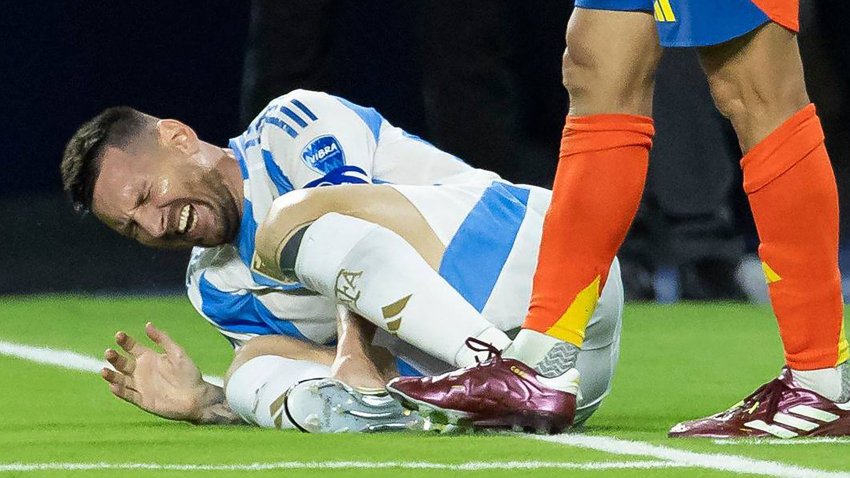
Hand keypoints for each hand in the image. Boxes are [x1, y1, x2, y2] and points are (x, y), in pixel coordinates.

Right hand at [101, 322, 217, 422]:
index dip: (124, 341)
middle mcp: (142, 371)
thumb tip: (147, 324)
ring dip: (111, 376)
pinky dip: (120, 391)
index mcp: (149, 358)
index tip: (119, 335)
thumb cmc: (189, 374)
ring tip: (104, 371)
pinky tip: (113, 385)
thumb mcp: (177, 353)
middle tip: (109, 352)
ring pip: (121, 380)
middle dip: (114, 358)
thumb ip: (162, 339)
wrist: (197, 397)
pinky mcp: (142, 400)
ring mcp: (141, 386)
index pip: (131, 347)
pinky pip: (128, 395)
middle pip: (122, 363)